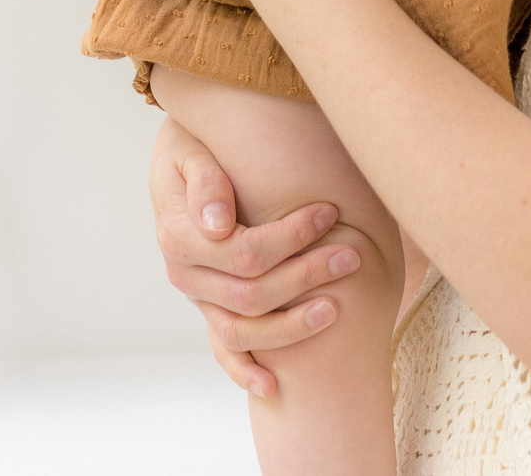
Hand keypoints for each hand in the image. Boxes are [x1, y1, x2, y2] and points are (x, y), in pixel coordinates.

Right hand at [150, 117, 359, 396]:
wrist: (179, 154)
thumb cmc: (192, 143)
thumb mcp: (188, 147)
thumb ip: (205, 180)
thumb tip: (218, 224)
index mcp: (178, 235)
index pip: (244, 251)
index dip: (291, 237)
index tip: (330, 213)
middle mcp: (185, 273)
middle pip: (252, 292)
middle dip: (306, 276)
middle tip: (352, 254)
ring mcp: (197, 295)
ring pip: (243, 329)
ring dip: (291, 326)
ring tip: (336, 308)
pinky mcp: (208, 305)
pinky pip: (223, 348)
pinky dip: (244, 371)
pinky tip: (273, 386)